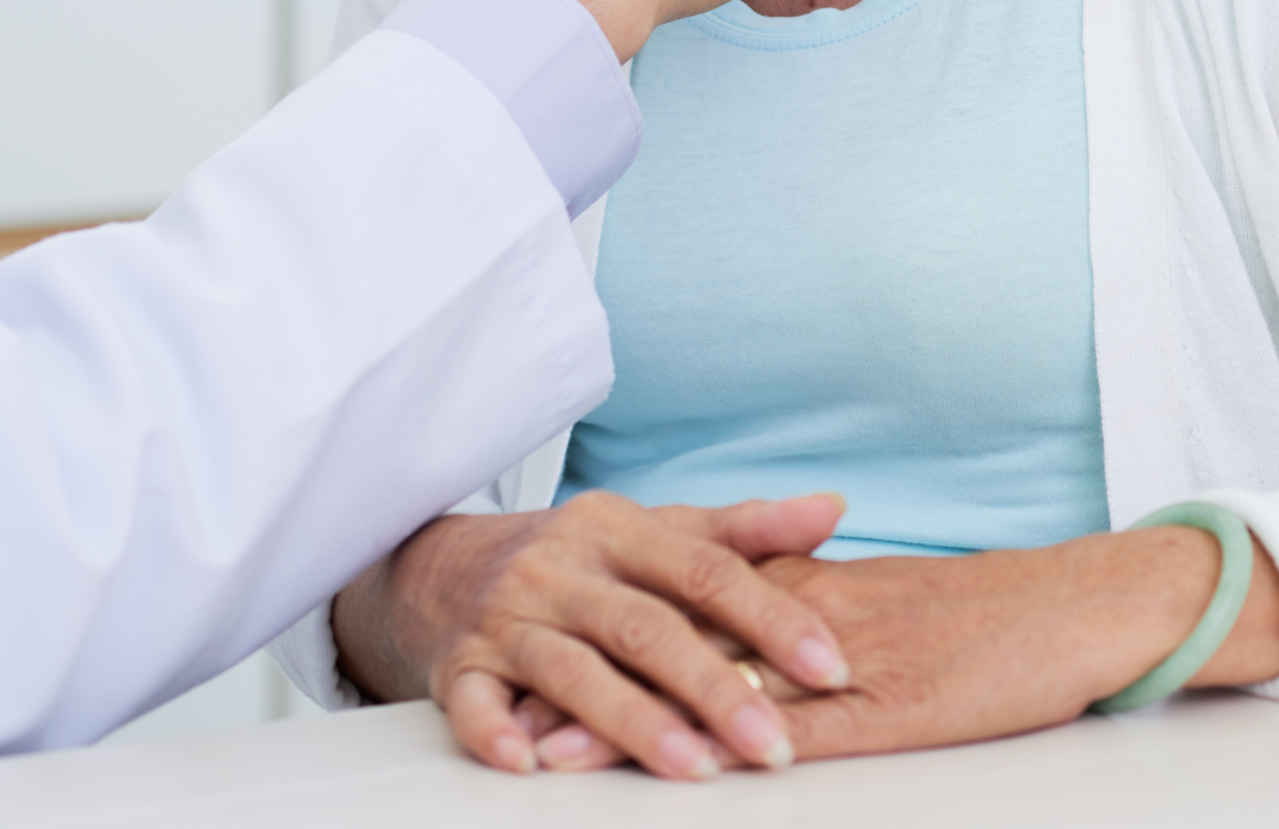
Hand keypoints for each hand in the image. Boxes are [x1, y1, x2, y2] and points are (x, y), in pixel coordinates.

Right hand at [331, 492, 852, 780]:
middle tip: (776, 743)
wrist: (445, 566)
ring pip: (574, 672)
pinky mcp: (459, 667)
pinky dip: (496, 733)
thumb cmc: (579, 558)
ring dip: (635, 723)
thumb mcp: (657, 531)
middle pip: (648, 629)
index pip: (709, 572)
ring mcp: (508, 618)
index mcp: (621, 530)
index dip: (774, 619)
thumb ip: (745, 529)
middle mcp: (563, 569)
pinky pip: (473, 704)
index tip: (832, 667)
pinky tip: (532, 765)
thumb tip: (834, 510)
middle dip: (718, 689)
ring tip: (695, 767)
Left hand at [525, 526, 1278, 772]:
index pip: (693, 606)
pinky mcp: (892, 707)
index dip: (610, 633)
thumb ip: (838, 612)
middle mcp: (820, 613)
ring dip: (627, 720)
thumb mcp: (910, 606)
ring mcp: (852, 660)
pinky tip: (674, 775)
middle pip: (679, 644)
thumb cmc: (1011, 618)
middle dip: (587, 679)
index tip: (533, 656)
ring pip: (716, 686)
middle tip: (501, 707)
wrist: (1094, 605)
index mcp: (824, 586)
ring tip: (541, 753)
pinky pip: (794, 730)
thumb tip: (777, 635)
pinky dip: (726, 749)